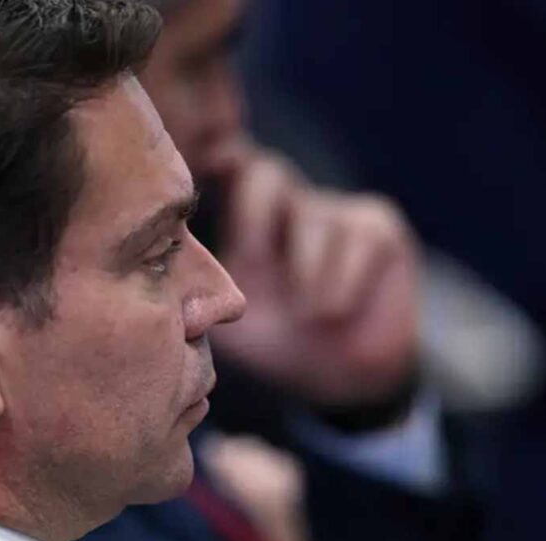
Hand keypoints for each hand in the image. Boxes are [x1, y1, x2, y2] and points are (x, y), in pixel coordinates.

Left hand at [209, 143, 420, 405]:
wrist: (342, 376)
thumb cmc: (277, 342)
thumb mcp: (228, 326)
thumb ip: (201, 298)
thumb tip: (168, 285)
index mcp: (243, 221)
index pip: (224, 171)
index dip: (212, 159)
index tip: (202, 166)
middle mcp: (286, 205)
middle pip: (264, 173)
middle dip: (253, 211)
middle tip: (251, 257)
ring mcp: (333, 210)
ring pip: (311, 215)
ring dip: (305, 272)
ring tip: (307, 315)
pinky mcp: (377, 225)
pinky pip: (356, 236)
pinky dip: (341, 280)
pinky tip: (334, 310)